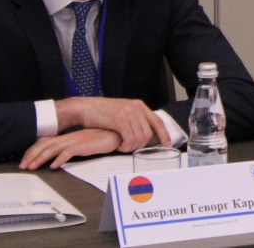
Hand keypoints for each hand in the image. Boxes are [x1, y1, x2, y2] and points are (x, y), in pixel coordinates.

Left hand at [19, 128, 122, 169]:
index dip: (33, 151)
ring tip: (32, 167)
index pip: (45, 142)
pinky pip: (68, 152)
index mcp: (68, 137)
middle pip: (44, 144)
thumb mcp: (83, 143)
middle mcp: (69, 137)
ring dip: (40, 158)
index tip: (25, 160)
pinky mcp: (83, 145)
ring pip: (52, 149)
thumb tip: (59, 157)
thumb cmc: (101, 138)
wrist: (116, 133)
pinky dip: (59, 159)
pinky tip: (54, 166)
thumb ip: (72, 148)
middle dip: (31, 155)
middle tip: (23, 166)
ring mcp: (75, 141)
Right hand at [55, 97, 170, 151]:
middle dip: (141, 145)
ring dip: (131, 147)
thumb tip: (145, 134)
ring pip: (139, 138)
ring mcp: (128, 113)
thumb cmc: (102, 113)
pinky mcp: (120, 120)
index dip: (164, 135)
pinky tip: (119, 146)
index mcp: (139, 105)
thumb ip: (134, 119)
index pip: (157, 122)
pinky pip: (130, 139)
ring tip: (123, 147)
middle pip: (148, 133)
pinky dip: (125, 146)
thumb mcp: (123, 112)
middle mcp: (136, 107)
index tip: (168, 145)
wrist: (85, 108)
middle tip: (130, 148)